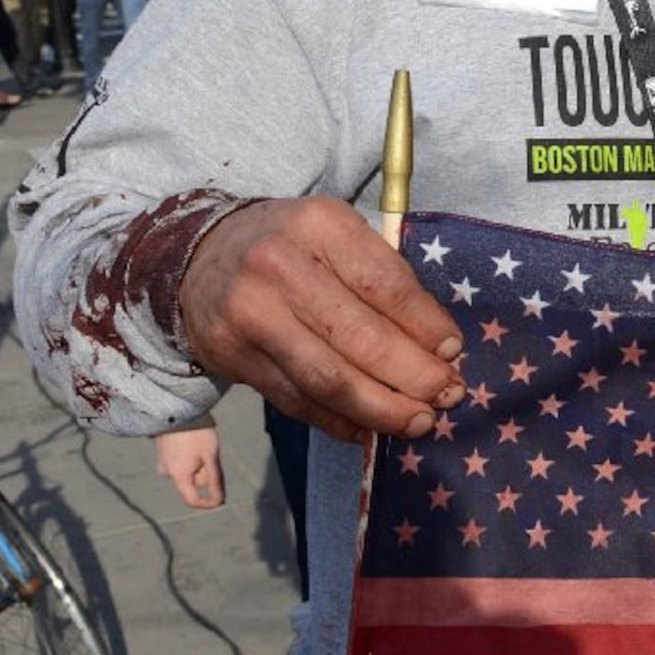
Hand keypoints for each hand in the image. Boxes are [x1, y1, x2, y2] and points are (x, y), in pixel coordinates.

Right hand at [155, 427, 225, 508]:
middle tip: (210, 452)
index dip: (208, 503)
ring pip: (187, 472)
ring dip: (198, 463)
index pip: (192, 500)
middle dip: (205, 472)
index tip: (221, 499)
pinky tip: (192, 441)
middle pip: (193, 483)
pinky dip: (190, 457)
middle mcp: (166, 473)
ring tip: (200, 444)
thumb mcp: (211, 456)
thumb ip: (215, 480)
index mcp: (178, 476)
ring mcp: (162, 463)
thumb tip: (220, 500)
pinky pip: (180, 463)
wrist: (177, 408)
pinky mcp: (161, 454)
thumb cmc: (197, 432)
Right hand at [176, 198, 464, 440]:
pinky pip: (296, 400)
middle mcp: (279, 266)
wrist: (200, 255)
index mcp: (320, 225)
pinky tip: (367, 428)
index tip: (454, 353)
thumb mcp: (337, 236)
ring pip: (327, 379)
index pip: (385, 285)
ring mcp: (250, 314)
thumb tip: (439, 347)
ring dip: (380, 410)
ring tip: (417, 422)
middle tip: (447, 397)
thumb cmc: (292, 246)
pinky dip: (338, 421)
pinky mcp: (231, 356)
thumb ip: (384, 279)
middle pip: (359, 338)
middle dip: (413, 377)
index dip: (425, 326)